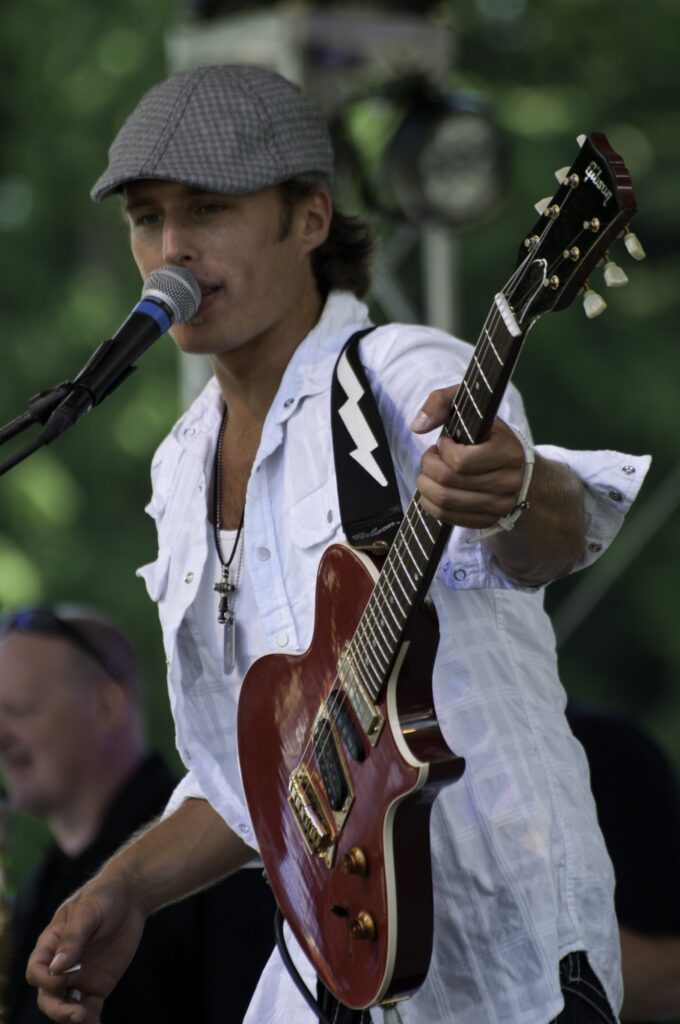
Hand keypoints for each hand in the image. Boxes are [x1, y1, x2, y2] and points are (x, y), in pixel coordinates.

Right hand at [26, 879, 145, 1022]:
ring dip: (72, 1017)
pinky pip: (90, 1007)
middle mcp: (62, 965)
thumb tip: (57, 967)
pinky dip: (91, 1020)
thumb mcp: (87, 911)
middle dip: (56, 1007)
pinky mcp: (99, 984)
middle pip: (47, 995)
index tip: (62, 977)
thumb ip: (73, 938)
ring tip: (86, 1019)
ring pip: (66, 1006)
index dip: (44, 979)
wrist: (130, 898)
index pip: (36, 970)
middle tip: (74, 1013)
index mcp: (51, 944)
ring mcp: (80, 976)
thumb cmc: (102, 897)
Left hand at [412, 384, 584, 582]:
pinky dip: (430, 503)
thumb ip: (443, 401)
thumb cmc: (492, 437)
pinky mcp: (487, 520)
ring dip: (425, 485)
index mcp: (508, 454)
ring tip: (429, 473)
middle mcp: (508, 483)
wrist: (523, 473)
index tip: (445, 442)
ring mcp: (498, 506)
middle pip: (448, 481)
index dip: (443, 450)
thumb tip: (417, 426)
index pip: (461, 461)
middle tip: (432, 457)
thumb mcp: (476, 409)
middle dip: (429, 466)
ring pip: (444, 501)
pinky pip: (447, 517)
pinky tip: (431, 490)